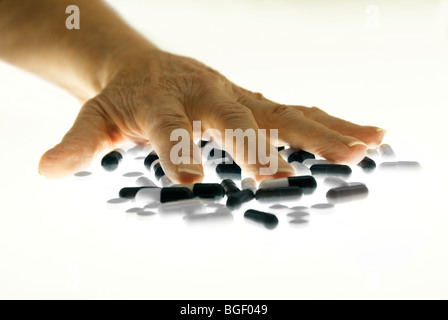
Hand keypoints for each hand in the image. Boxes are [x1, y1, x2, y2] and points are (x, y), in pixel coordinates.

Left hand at [38, 48, 384, 182]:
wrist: (147, 68)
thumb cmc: (125, 97)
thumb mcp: (95, 118)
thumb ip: (78, 144)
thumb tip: (46, 170)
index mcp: (163, 102)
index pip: (169, 128)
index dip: (178, 151)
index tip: (192, 179)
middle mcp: (207, 96)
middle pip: (237, 117)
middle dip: (259, 144)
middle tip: (278, 174)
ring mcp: (237, 98)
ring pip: (282, 113)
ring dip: (321, 133)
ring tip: (361, 149)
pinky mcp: (256, 102)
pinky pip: (298, 113)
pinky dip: (332, 125)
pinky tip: (365, 136)